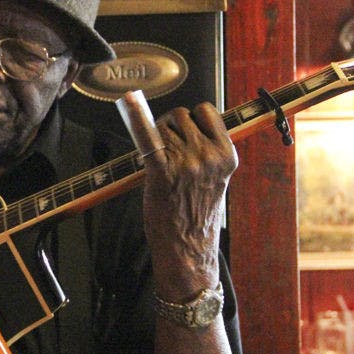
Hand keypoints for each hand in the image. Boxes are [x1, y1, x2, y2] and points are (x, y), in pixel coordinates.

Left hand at [119, 90, 236, 301]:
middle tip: (165, 151)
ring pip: (162, 125)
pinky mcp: (162, 173)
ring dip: (156, 136)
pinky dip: (136, 119)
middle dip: (169, 127)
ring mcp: (187, 164)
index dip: (191, 119)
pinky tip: (127, 103)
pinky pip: (147, 137)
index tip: (183, 131)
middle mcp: (209, 156)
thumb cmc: (197, 217)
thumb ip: (208, 153)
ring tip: (158, 163)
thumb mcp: (216, 181)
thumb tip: (186, 126)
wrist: (188, 251)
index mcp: (226, 156)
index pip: (206, 112)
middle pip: (180, 116)